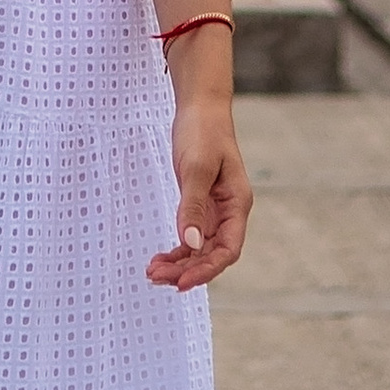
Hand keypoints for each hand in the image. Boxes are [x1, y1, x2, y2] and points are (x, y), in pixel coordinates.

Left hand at [148, 103, 250, 291]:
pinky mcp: (200, 204)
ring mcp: (215, 210)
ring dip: (179, 263)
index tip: (181, 283)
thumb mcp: (196, 168)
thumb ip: (193, 206)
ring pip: (199, 249)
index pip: (228, 250)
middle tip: (156, 276)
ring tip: (152, 272)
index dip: (207, 270)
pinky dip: (177, 249)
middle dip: (186, 270)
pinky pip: (190, 236)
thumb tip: (189, 243)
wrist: (200, 107)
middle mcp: (229, 212)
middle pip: (211, 254)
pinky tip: (160, 257)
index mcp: (237, 204)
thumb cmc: (203, 131)